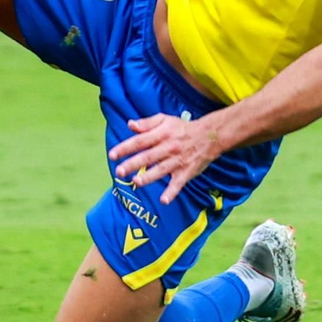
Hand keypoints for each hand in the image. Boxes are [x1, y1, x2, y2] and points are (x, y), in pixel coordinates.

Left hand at [108, 113, 223, 203]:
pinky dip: (171, 192)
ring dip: (148, 177)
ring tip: (136, 181)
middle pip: (147, 157)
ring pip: (160, 170)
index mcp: (161, 134)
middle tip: (118, 171)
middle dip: (132, 164)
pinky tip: (163, 201)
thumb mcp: (164, 119)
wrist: (209, 136)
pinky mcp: (186, 172)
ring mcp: (177, 161)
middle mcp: (168, 148)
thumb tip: (130, 125)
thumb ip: (146, 123)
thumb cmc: (182, 128)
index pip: (140, 141)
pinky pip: (178, 184)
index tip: (112, 155)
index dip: (125, 148)